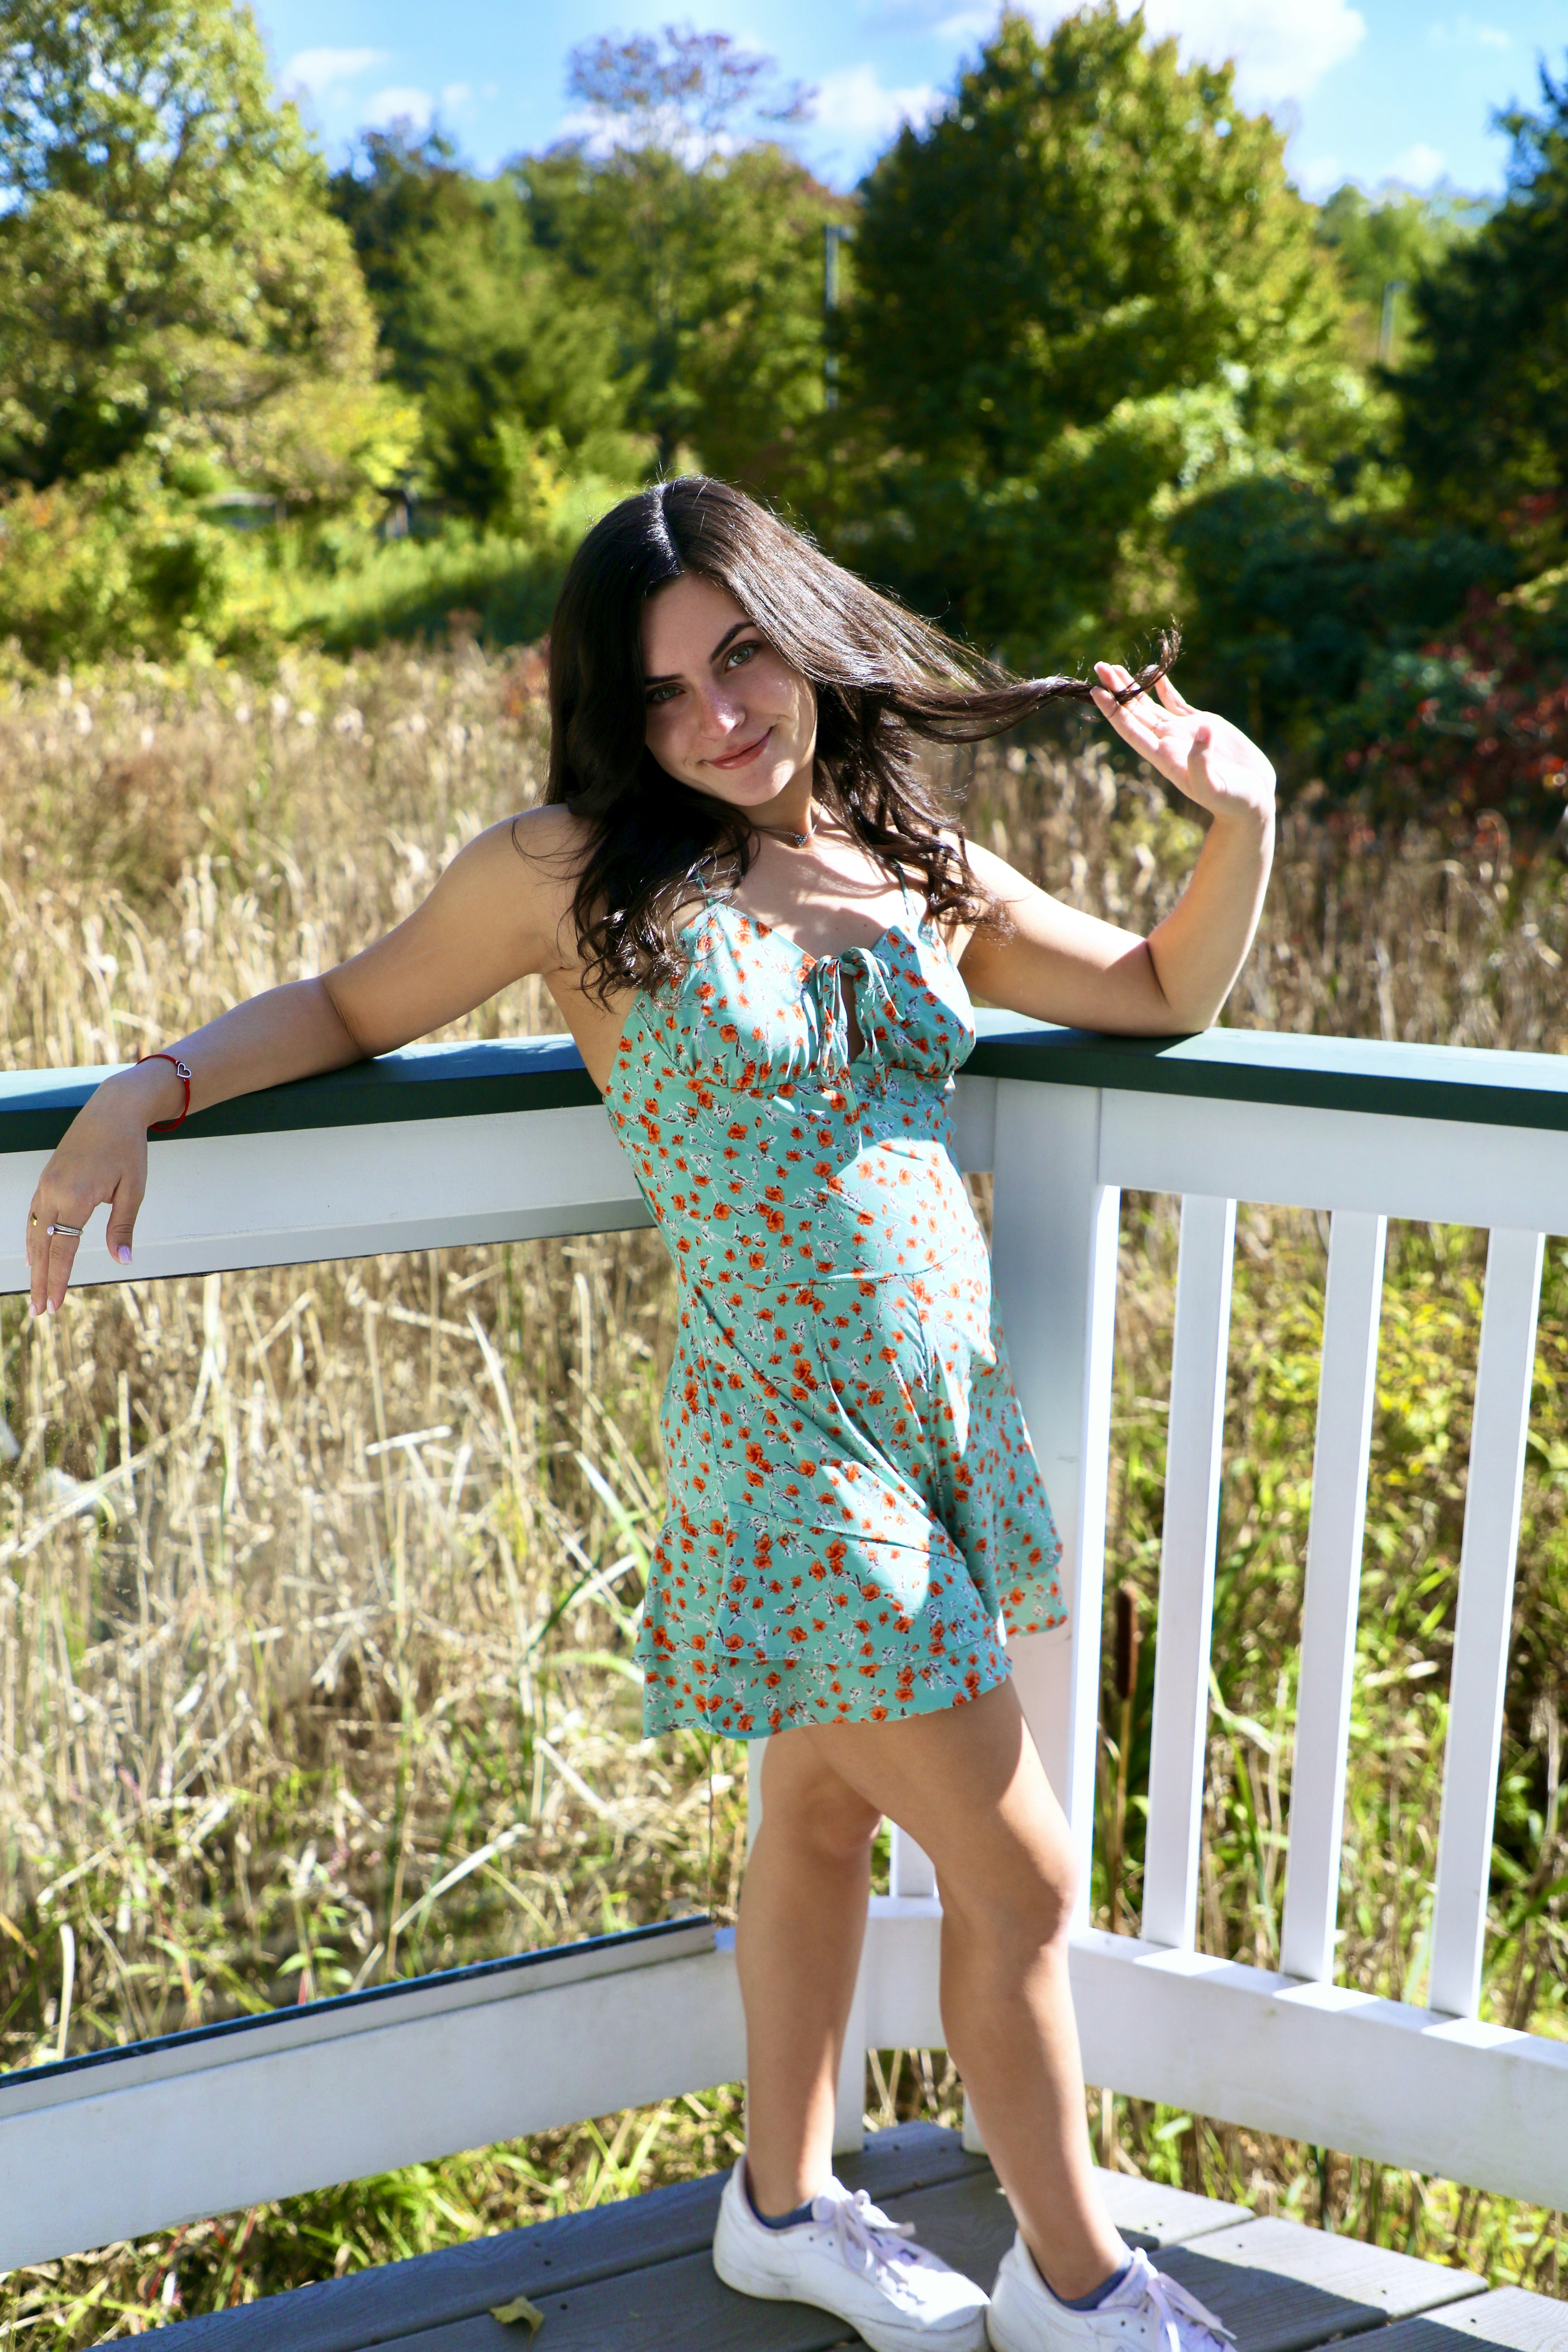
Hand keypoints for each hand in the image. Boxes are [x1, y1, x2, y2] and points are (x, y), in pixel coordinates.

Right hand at [25, 1062, 174, 1312]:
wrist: (113, 1110)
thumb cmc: (128, 1149)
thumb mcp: (133, 1189)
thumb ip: (123, 1226)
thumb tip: (122, 1261)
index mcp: (76, 1197)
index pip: (63, 1250)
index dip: (58, 1280)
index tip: (54, 1305)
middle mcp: (54, 1192)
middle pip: (44, 1247)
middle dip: (41, 1281)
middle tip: (40, 1312)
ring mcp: (47, 1184)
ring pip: (35, 1233)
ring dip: (35, 1264)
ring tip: (36, 1290)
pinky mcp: (47, 1179)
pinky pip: (35, 1215)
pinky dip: (34, 1238)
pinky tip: (35, 1255)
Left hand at [1090, 663, 1274, 828]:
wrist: (1253, 800)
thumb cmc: (1232, 800)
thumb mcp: (1215, 787)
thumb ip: (1202, 762)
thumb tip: (1203, 730)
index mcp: (1165, 757)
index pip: (1131, 731)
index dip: (1113, 711)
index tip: (1097, 692)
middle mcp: (1169, 742)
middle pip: (1134, 713)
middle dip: (1117, 690)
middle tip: (1099, 666)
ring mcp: (1184, 732)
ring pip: (1150, 706)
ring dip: (1133, 687)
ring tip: (1114, 667)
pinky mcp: (1202, 725)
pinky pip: (1177, 704)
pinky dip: (1165, 689)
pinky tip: (1155, 675)